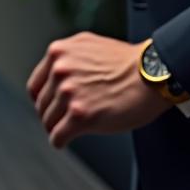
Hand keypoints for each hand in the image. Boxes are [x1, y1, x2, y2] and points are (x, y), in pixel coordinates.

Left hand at [27, 32, 172, 147]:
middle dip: (51, 115)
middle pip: (42, 105)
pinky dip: (59, 141)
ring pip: (48, 121)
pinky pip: (58, 136)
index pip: (35, 85)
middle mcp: (60, 71)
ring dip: (57, 128)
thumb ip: (68, 58)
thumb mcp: (88, 47)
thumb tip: (55, 74)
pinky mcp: (80, 116)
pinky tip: (64, 142)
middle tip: (62, 121)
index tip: (47, 108)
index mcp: (58, 53)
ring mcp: (68, 93)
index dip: (42, 100)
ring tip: (66, 131)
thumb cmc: (128, 63)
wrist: (154, 74)